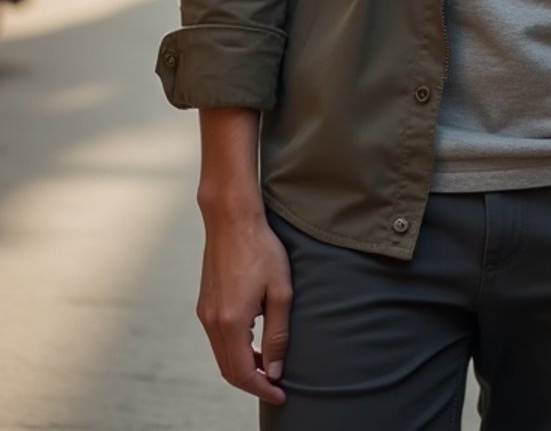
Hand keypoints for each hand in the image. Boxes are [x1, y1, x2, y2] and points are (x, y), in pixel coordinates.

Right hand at [196, 209, 292, 405]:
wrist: (232, 219)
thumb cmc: (260, 249)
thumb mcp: (280, 291)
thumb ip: (277, 334)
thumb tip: (273, 370)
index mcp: (231, 322)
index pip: (242, 373)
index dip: (262, 389)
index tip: (281, 394)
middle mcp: (212, 322)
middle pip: (228, 369)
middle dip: (251, 382)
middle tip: (276, 385)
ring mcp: (205, 312)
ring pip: (221, 355)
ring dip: (242, 366)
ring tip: (268, 365)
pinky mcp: (205, 303)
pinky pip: (217, 339)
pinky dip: (234, 350)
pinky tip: (253, 343)